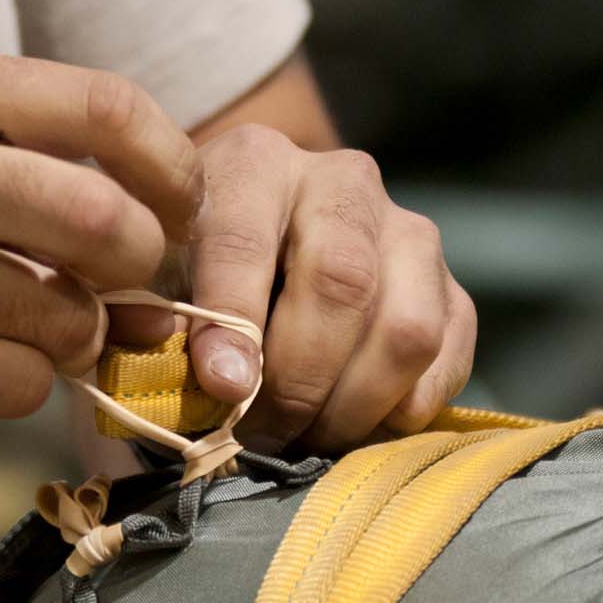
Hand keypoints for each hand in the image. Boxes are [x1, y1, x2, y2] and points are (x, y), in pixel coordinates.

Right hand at [0, 48, 201, 421]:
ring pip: (66, 319)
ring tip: (35, 320)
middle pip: (107, 225)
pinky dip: (22, 382)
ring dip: (76, 334)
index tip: (179, 205)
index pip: (109, 110)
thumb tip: (156, 206)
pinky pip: (14, 384)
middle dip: (139, 264)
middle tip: (122, 279)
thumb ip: (13, 139)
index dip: (174, 168)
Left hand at [155, 125, 473, 451]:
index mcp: (255, 164)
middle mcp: (343, 181)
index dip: (234, 321)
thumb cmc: (189, 272)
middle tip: (261, 435)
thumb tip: (217, 385)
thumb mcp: (152, 280)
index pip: (246, 239)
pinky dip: (405, 409)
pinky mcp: (449, 286)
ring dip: (355, 404)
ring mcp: (408, 231)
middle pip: (343, 282)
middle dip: (300, 379)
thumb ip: (158, 321)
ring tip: (306, 438)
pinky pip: (447, 356)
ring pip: (407, 328)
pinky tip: (358, 426)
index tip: (224, 390)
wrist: (256, 250)